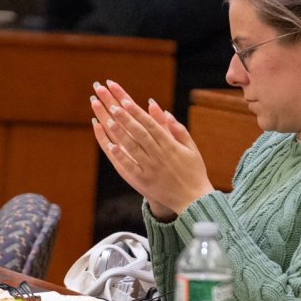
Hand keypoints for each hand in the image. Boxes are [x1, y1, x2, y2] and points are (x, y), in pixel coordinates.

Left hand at [90, 80, 213, 218]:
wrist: (193, 200)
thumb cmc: (193, 171)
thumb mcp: (191, 148)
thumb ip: (177, 129)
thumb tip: (164, 111)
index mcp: (170, 146)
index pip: (151, 125)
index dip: (137, 112)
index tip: (125, 100)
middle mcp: (159, 155)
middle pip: (138, 133)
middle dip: (124, 117)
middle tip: (110, 103)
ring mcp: (150, 169)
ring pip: (132, 148)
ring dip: (119, 133)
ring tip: (106, 119)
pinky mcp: (143, 182)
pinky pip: (129, 167)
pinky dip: (120, 157)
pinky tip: (111, 146)